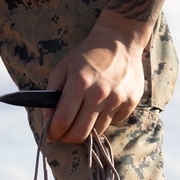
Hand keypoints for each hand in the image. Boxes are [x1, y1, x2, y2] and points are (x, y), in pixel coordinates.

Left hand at [45, 21, 146, 143]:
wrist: (120, 41)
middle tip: (64, 134)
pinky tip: (101, 105)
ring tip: (82, 118)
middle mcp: (99, 94)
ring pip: (97, 132)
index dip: (53, 132)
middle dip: (68, 138)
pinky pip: (113, 122)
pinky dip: (103, 119)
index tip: (50, 135)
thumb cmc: (87, 55)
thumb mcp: (63, 68)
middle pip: (80, 134)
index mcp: (79, 84)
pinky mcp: (130, 103)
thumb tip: (48, 119)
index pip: (63, 121)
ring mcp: (117, 100)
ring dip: (86, 129)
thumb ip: (51, 93)